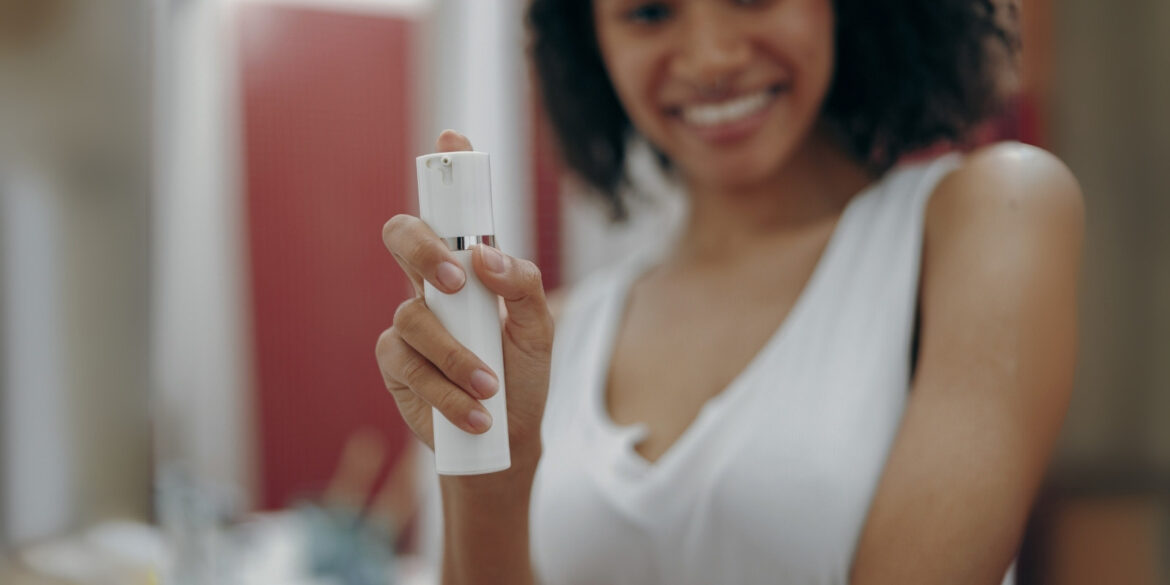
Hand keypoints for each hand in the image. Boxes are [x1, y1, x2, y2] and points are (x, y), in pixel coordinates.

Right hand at [376, 130, 551, 469]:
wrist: (507, 439)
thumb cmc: (523, 376)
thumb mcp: (539, 330)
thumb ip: (523, 285)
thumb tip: (486, 255)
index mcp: (467, 267)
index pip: (451, 211)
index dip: (446, 170)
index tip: (452, 137)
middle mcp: (432, 286)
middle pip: (402, 237)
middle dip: (422, 249)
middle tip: (454, 281)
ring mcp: (409, 324)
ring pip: (411, 317)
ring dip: (455, 356)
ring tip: (491, 386)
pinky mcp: (395, 365)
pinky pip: (407, 364)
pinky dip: (445, 390)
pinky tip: (475, 412)